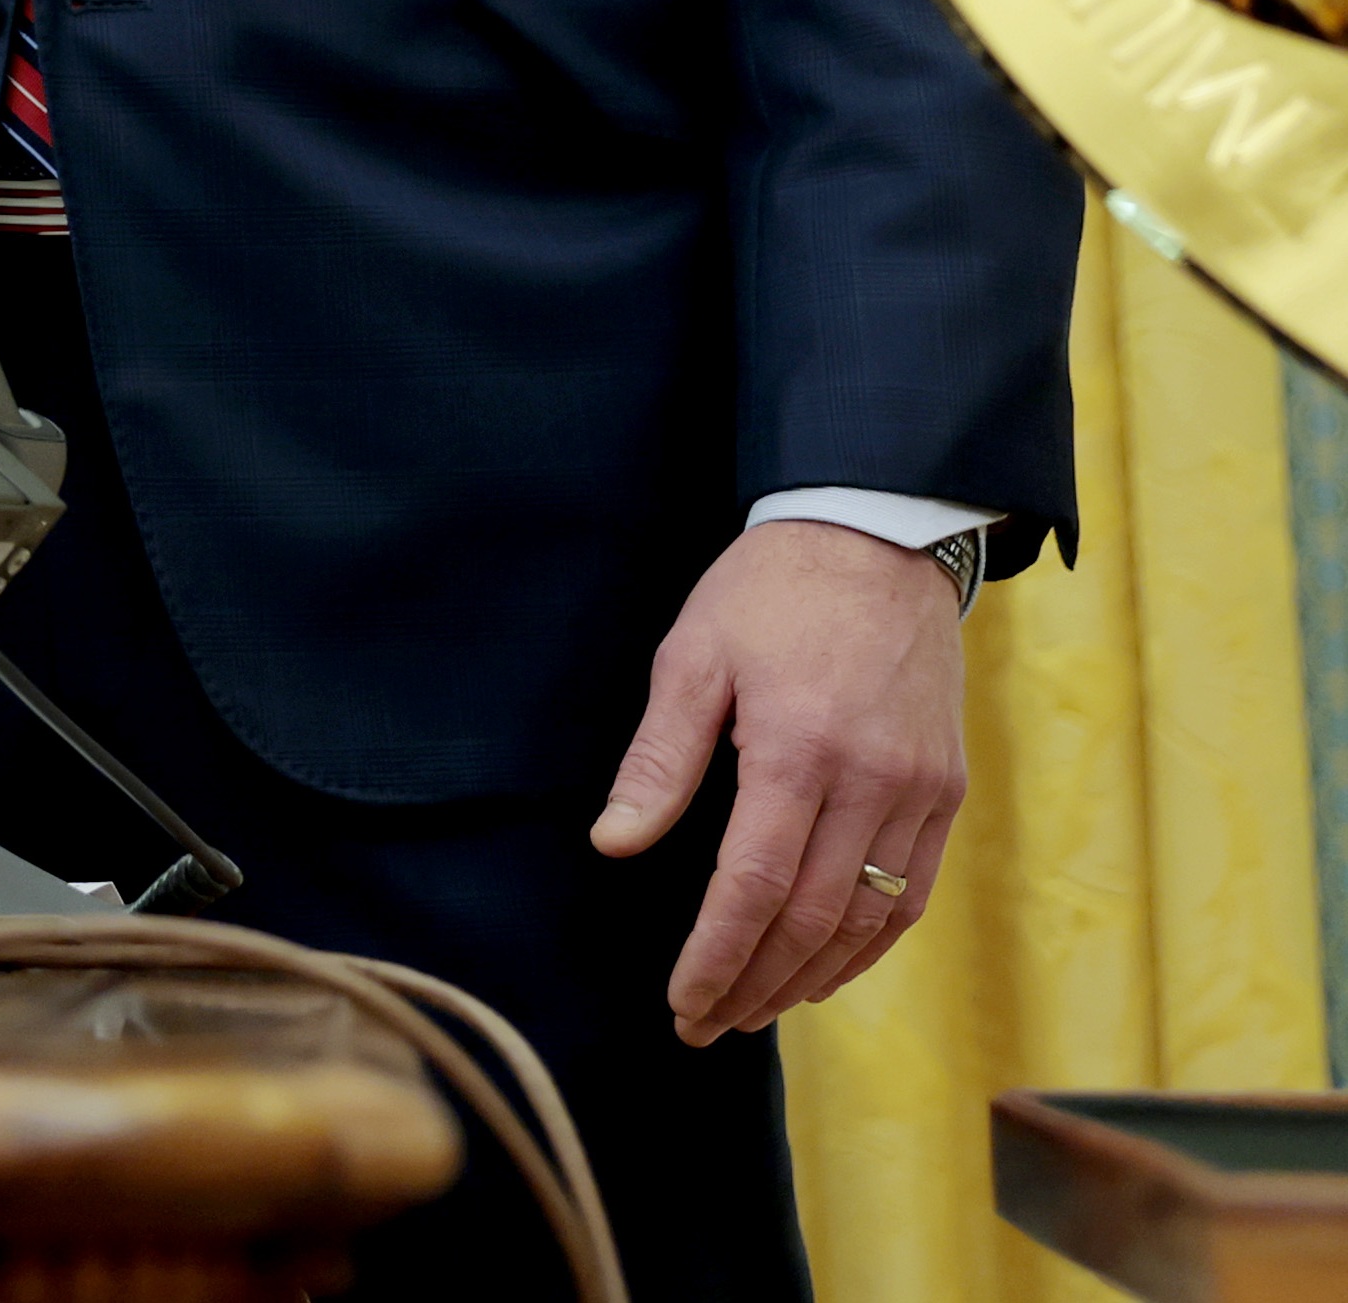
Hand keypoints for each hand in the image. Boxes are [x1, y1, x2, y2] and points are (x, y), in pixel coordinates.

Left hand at [590, 520, 966, 1040]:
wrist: (876, 540)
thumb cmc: (767, 592)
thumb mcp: (693, 655)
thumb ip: (660, 757)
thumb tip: (615, 842)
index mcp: (797, 749)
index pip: (752, 888)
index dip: (716, 956)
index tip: (682, 1001)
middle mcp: (870, 782)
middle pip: (811, 920)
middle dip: (755, 983)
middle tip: (708, 1023)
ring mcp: (920, 791)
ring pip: (868, 919)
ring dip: (812, 977)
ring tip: (756, 1009)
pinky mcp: (947, 790)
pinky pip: (913, 892)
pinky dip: (869, 943)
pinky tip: (828, 969)